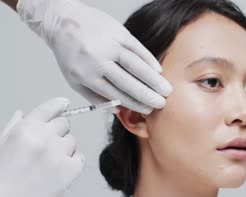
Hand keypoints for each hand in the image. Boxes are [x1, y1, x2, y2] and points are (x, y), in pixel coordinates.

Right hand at [0, 98, 84, 196]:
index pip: (50, 108)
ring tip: (46, 165)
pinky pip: (80, 158)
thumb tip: (23, 113)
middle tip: (45, 148)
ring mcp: (60, 155)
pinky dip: (72, 163)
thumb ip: (13, 127)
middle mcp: (45, 138)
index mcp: (25, 129)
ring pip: (72, 142)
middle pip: (64, 124)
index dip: (59, 105)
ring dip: (63, 149)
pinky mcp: (71, 171)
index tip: (65, 105)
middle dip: (57, 132)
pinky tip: (56, 172)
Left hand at [17, 0, 171, 113]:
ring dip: (153, 79)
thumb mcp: (74, 79)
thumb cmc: (70, 53)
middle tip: (162, 102)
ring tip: (166, 89)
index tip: (148, 109)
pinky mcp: (117, 32)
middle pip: (128, 82)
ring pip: (136, 65)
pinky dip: (149, 60)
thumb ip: (94, 97)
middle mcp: (98, 60)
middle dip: (148, 95)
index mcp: (86, 75)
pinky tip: (158, 70)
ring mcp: (109, 44)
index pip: (116, 94)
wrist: (62, 20)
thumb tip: (117, 111)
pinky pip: (137, 48)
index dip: (135, 104)